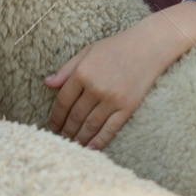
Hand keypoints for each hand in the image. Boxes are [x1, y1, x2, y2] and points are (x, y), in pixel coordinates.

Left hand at [44, 0, 195, 149]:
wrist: (148, 46)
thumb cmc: (115, 47)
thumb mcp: (87, 52)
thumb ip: (66, 69)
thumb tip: (47, 83)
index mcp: (82, 73)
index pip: (63, 101)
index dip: (55, 117)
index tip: (50, 127)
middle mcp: (95, 88)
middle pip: (75, 116)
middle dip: (65, 131)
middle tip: (59, 140)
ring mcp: (112, 99)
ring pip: (90, 125)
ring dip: (79, 138)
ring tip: (72, 146)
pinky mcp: (128, 107)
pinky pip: (110, 128)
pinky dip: (99, 141)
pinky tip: (91, 149)